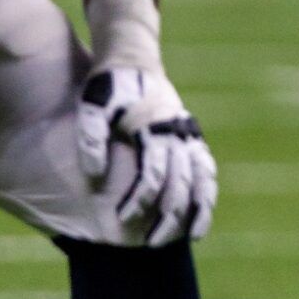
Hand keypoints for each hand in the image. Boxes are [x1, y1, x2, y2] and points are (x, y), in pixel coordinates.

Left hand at [77, 68, 217, 244]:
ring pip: (203, 174)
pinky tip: (202, 207)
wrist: (132, 55)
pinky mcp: (188, 132)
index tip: (124, 218)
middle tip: (155, 244)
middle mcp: (176, 131)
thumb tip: (96, 175)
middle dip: (171, 215)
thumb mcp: (91, 105)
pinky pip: (206, 164)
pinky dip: (207, 188)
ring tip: (195, 234)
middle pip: (183, 180)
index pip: (155, 172)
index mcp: (154, 125)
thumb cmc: (108, 83)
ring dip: (200, 206)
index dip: (140, 198)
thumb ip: (91, 139)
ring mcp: (186, 131)